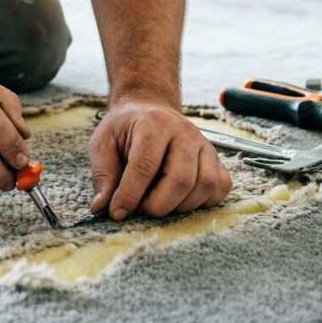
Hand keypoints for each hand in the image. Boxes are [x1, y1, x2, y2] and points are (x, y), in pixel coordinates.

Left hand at [88, 98, 231, 219]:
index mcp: (153, 123)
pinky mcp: (217, 159)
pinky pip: (221, 187)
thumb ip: (103, 175)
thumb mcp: (103, 143)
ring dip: (180, 206)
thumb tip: (101, 207)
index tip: (118, 213)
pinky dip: (203, 202)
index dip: (131, 195)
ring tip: (159, 203)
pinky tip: (181, 200)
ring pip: (205, 185)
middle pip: (181, 179)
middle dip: (158, 205)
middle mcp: (185, 132)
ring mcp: (205, 145)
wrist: (150, 109)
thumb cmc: (125, 129)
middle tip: (140, 209)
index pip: (146, 165)